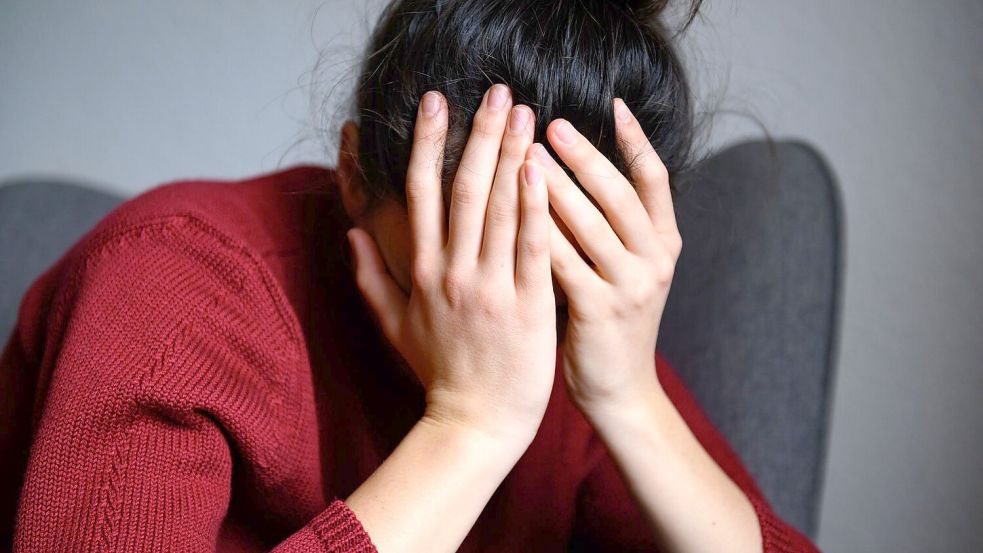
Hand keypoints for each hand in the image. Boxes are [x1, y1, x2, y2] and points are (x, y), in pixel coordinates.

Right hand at [347, 85, 556, 444]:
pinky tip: (540, 171)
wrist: (474, 423)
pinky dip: (533, 208)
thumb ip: (370, 277)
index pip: (423, 194)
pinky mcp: (526, 306)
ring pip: (498, 211)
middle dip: (478, 135)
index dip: (430, 144)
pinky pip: (530, 249)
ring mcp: (490, 288)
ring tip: (523, 113)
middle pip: (464, 190)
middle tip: (495, 91)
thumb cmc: (438, 373)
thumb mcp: (394, 326)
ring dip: (509, 157)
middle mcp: (453, 272)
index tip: (438, 102)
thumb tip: (351, 232)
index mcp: (422, 272)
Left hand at [527, 98, 681, 414]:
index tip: (615, 103)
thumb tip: (574, 168)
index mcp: (665, 244)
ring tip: (526, 153)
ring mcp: (632, 286)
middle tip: (550, 123)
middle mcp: (656, 260)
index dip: (637, 140)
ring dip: (556, 185)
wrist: (618, 390)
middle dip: (584, 155)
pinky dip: (539, 232)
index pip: (656, 180)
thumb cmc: (610, 323)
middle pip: (619, 194)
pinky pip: (564, 261)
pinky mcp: (601, 311)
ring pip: (591, 223)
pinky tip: (513, 209)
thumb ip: (612, 227)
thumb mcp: (626, 270)